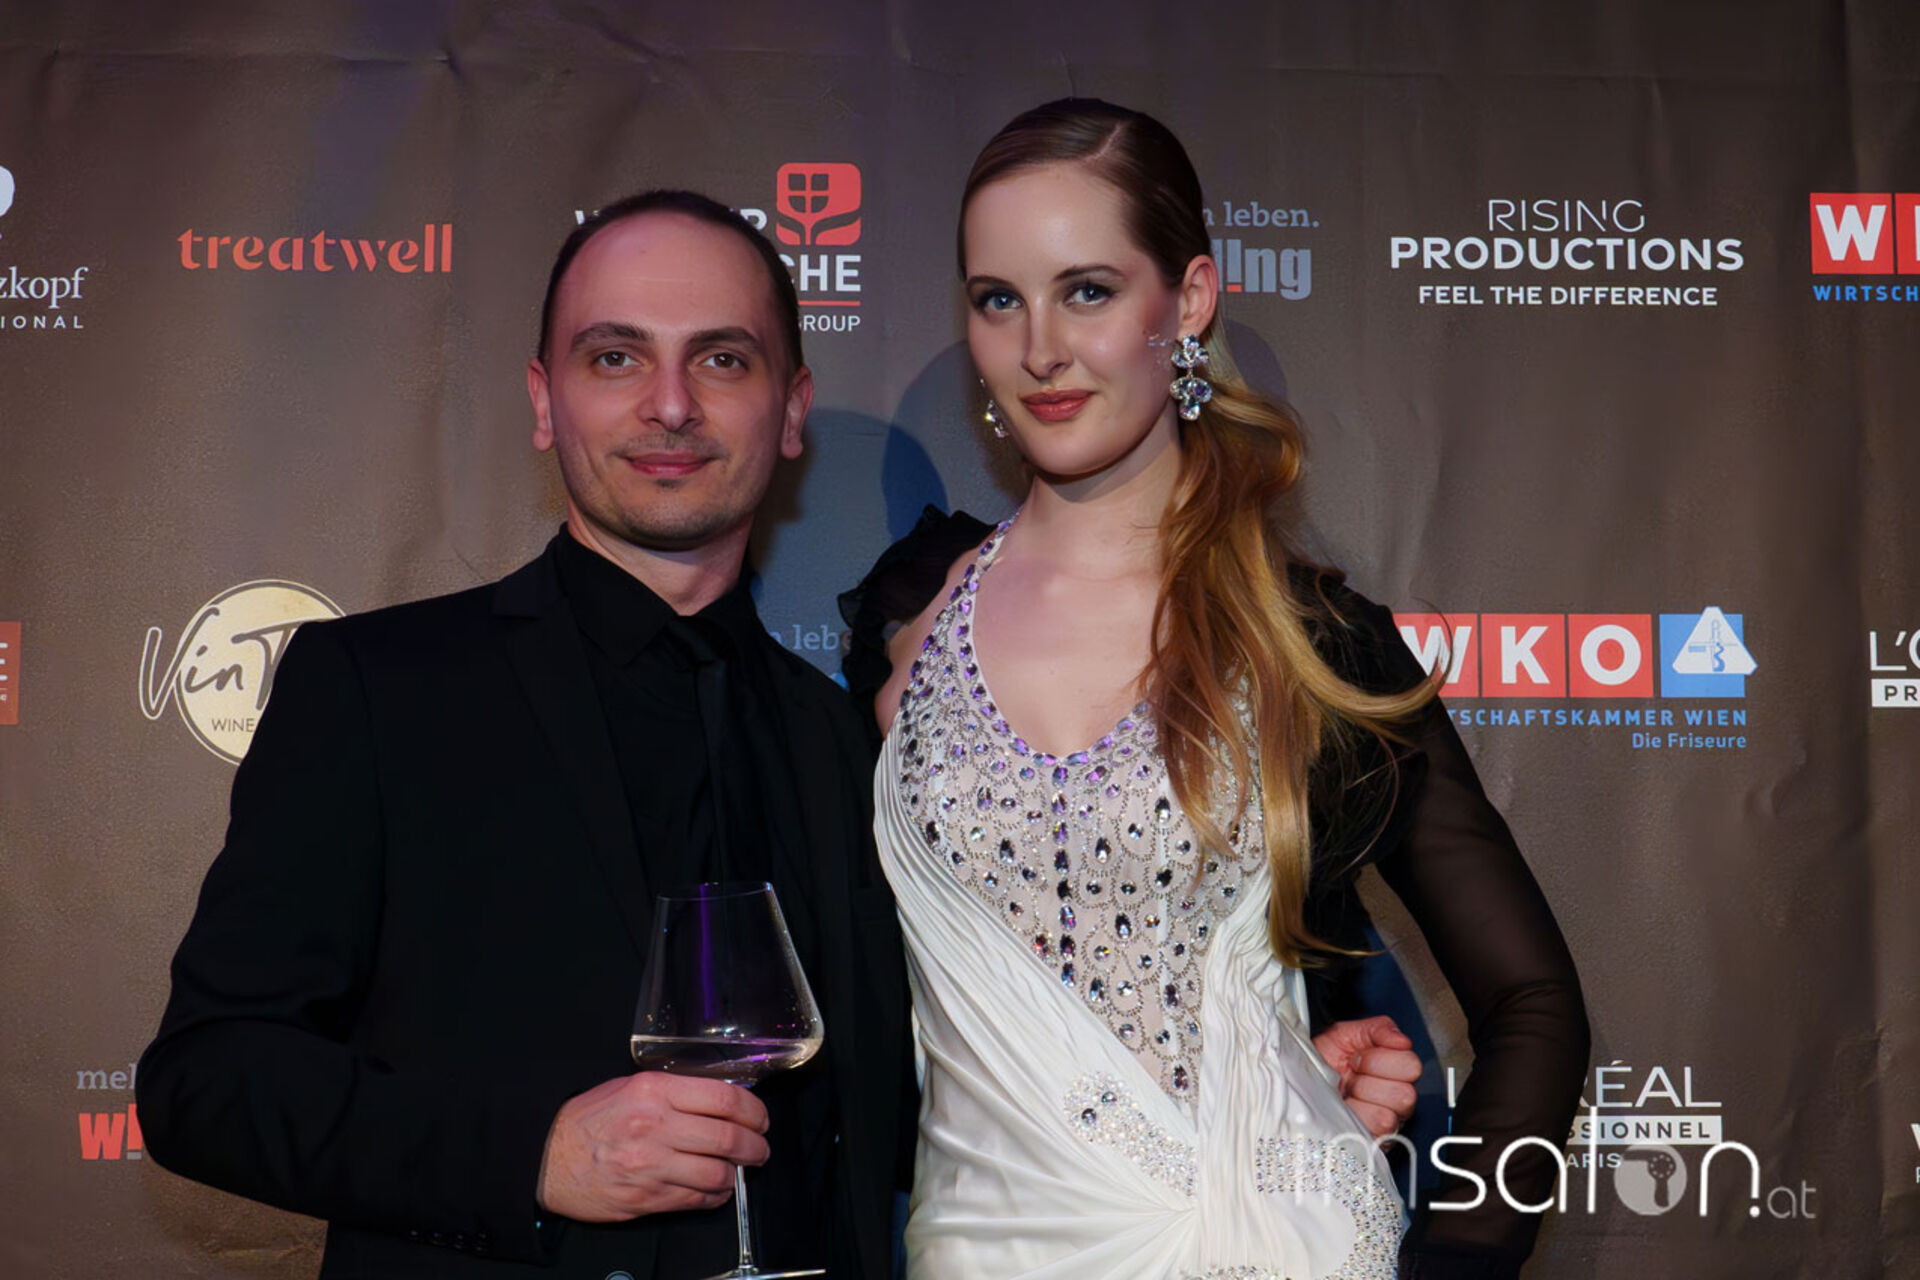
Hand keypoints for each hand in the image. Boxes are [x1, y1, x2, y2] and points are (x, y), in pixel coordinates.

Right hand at [537, 1072, 769, 1221]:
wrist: (547, 1156)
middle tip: (760, 1147)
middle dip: (755, 1145)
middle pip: (728, 1137)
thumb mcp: (630, 1087)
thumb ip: (675, 1093)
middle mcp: (655, 1126)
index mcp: (654, 1091)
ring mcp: (651, 1165)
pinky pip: (696, 1199)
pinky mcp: (646, 1197)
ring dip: (736, 1174)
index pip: (723, 1097)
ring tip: (739, 1170)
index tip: (760, 1118)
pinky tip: (716, 1189)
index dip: (753, 1110)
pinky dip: (715, 1195)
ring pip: (717, 1173)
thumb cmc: (588, 1120)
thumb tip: (721, 1102)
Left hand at [1313, 1015, 1421, 1137]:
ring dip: (1359, 1100)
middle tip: (1350, 1075)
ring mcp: (1388, 1124)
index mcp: (1396, 1071)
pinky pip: (1372, 1135)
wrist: (1298, 1080)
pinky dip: (1353, 1118)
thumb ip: (1377, 1029)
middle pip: (1405, 1094)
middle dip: (1368, 1080)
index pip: (1412, 1066)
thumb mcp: (1344, 1034)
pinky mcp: (1372, 1142)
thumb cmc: (1323, 1059)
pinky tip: (1343, 1109)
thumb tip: (1401, 1040)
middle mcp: (1398, 1099)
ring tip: (1346, 1093)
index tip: (1356, 1056)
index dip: (1380, 1058)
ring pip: (1388, 1116)